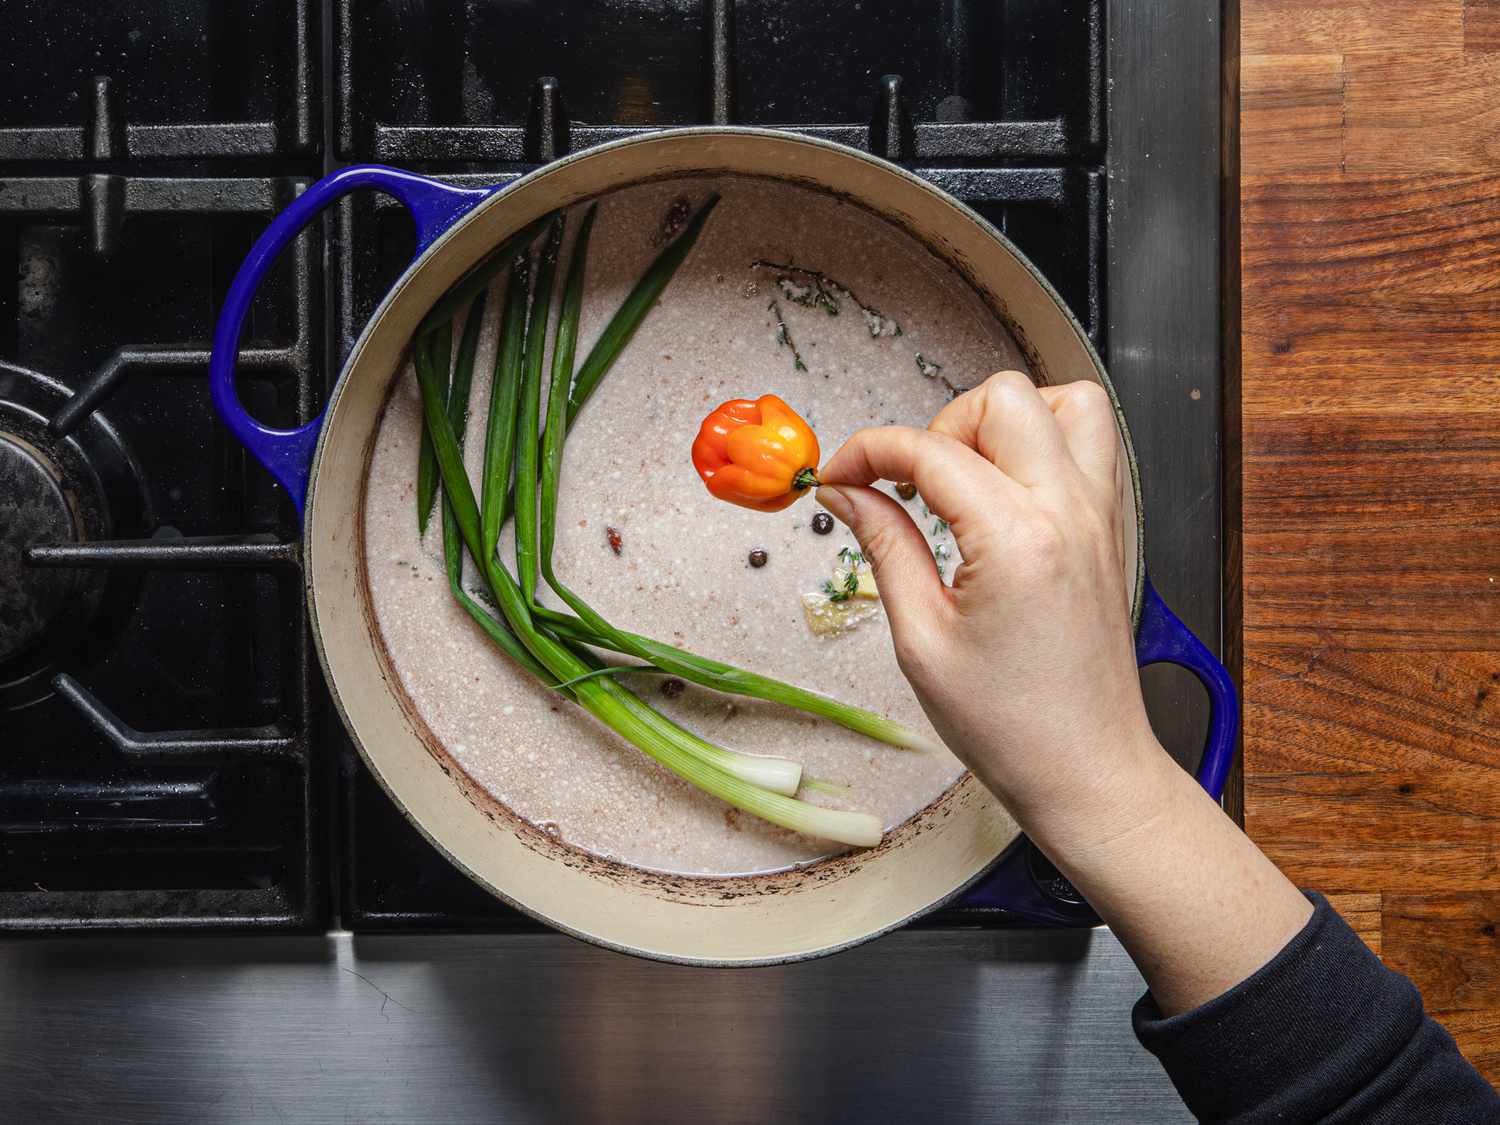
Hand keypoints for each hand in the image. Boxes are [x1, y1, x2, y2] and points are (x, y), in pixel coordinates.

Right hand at [819, 371, 1310, 1014]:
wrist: (1088, 771)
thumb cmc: (1011, 726)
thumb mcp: (921, 640)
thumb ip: (885, 547)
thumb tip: (850, 494)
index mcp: (1016, 540)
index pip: (930, 450)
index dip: (869, 451)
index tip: (840, 477)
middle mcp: (1069, 512)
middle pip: (1004, 397)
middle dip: (940, 424)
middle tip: (911, 481)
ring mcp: (1101, 516)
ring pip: (1066, 402)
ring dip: (1005, 421)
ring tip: (967, 475)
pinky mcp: (1114, 530)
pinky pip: (1091, 444)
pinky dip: (1045, 443)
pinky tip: (1005, 492)